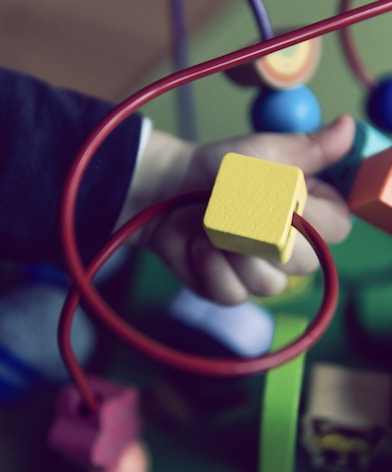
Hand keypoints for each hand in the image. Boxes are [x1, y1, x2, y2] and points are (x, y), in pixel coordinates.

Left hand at [126, 114, 354, 304]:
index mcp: (307, 211)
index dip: (312, 216)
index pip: (336, 228)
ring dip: (234, 251)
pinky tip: (199, 245)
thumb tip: (346, 128)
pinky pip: (232, 293)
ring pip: (268, 284)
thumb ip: (304, 149)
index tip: (282, 196)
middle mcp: (290, 247)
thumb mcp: (259, 153)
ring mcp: (260, 272)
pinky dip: (210, 267)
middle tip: (236, 209)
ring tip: (212, 226)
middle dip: (265, 235)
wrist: (169, 189)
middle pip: (305, 263)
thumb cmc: (216, 169)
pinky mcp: (229, 289)